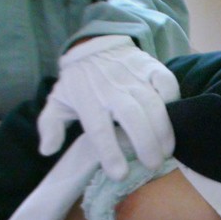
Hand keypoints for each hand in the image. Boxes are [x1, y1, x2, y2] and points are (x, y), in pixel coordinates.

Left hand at [37, 35, 179, 179]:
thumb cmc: (79, 82)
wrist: (94, 45)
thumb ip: (50, 126)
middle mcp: (111, 89)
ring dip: (163, 130)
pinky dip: (172, 99)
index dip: (110, 153)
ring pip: (153, 104)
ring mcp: (133, 76)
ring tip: (167, 150)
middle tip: (153, 164)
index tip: (120, 174)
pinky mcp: (150, 66)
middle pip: (132, 118)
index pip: (99, 130)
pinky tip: (173, 117)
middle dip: (145, 144)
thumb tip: (47, 149)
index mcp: (87, 100)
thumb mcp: (58, 101)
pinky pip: (166, 82)